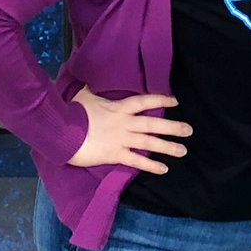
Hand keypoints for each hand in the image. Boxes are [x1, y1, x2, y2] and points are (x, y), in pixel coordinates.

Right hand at [68, 87, 191, 173]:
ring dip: (168, 147)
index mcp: (119, 107)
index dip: (161, 100)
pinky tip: (164, 169)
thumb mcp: (84, 95)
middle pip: (153, 124)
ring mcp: (121, 139)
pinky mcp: (115, 154)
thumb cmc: (72, 112)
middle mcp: (125, 123)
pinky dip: (151, 166)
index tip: (176, 102)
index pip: (144, 101)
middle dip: (172, 127)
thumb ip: (93, 90)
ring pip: (149, 142)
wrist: (61, 131)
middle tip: (189, 130)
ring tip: (183, 151)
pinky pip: (137, 161)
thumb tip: (90, 81)